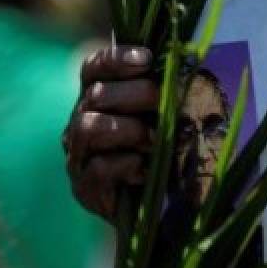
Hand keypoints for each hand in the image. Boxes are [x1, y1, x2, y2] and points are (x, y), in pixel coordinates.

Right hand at [63, 46, 157, 219]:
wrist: (162, 208)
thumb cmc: (168, 151)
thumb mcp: (171, 116)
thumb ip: (169, 91)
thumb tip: (187, 62)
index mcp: (99, 98)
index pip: (94, 68)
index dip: (116, 59)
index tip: (147, 59)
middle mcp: (81, 122)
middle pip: (96, 94)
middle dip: (136, 94)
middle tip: (163, 102)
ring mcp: (78, 156)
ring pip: (89, 127)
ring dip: (129, 130)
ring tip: (154, 140)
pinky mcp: (84, 187)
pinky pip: (98, 167)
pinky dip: (127, 164)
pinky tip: (146, 169)